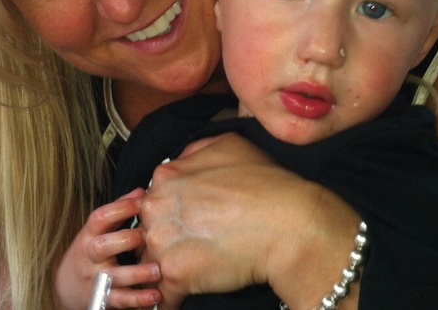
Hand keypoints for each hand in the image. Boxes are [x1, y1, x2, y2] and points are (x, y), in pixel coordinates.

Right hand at [55, 189, 161, 309]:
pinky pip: (121, 300)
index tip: (142, 201)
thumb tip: (141, 192)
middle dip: (125, 240)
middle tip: (146, 236)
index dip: (120, 208)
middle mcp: (90, 256)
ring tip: (157, 270)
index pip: (100, 218)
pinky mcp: (103, 299)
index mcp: (89, 235)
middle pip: (102, 246)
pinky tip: (155, 295)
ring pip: (114, 277)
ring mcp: (96, 279)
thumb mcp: (98, 229)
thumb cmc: (89, 250)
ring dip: (137, 274)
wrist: (65, 286)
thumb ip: (119, 209)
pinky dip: (138, 299)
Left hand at [140, 133, 359, 309]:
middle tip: (194, 247)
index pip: (155, 200)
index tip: (187, 223)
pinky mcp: (175, 275)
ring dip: (165, 270)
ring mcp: (163, 241)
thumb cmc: (266, 184)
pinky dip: (169, 301)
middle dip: (165, 240)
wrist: (289, 224)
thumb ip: (195, 152)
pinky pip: (161, 297)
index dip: (172, 213)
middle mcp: (157, 206)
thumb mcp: (228, 144)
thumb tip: (182, 162)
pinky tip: (183, 298)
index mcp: (167, 176)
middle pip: (148, 229)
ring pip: (150, 262)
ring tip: (194, 272)